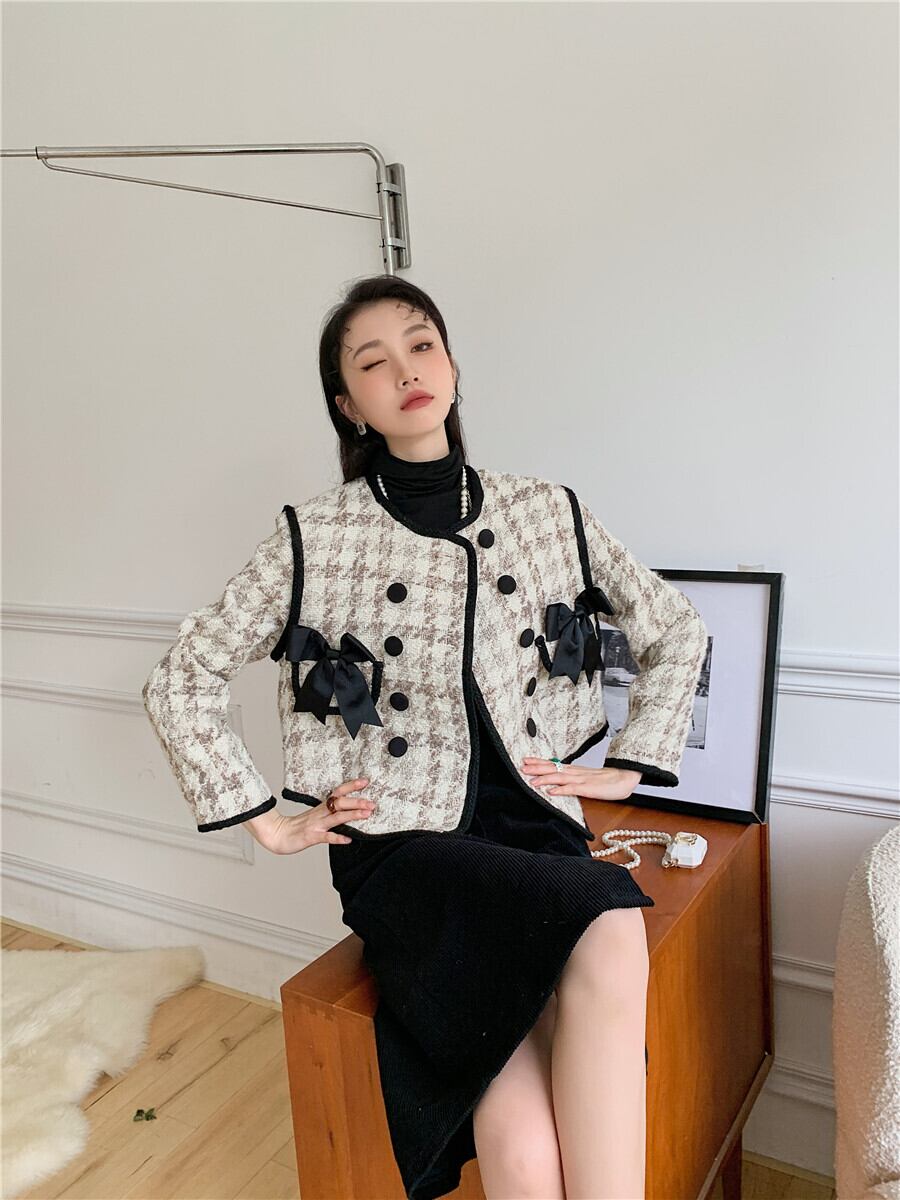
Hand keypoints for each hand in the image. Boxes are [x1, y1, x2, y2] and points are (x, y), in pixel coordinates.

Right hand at [245, 777, 375, 853]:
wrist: (276, 835)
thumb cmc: (297, 826)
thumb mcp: (315, 815)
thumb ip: (329, 812)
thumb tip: (347, 809)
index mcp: (321, 807)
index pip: (338, 792)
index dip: (351, 786)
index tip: (365, 781)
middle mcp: (320, 813)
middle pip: (339, 803)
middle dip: (357, 802)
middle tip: (372, 802)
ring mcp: (316, 825)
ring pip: (336, 817)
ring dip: (352, 815)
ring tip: (366, 814)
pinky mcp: (311, 837)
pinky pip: (326, 837)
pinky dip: (338, 838)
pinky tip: (348, 839)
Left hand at [520, 758, 641, 801]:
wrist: (626, 777)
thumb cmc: (608, 780)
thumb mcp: (587, 779)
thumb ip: (574, 780)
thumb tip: (560, 784)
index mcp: (575, 770)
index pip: (553, 764)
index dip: (539, 762)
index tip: (526, 760)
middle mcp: (576, 773)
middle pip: (553, 768)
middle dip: (537, 768)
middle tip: (522, 766)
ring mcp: (582, 780)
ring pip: (559, 778)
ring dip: (544, 779)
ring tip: (531, 780)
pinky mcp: (589, 788)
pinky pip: (572, 789)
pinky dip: (561, 790)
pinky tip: (551, 791)